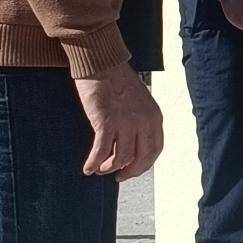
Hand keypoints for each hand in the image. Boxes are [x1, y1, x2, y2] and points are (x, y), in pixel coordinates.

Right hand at [76, 65, 163, 179]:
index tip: (132, 170)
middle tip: (118, 177)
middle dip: (129, 172)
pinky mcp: (106, 122)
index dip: (143, 164)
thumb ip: (142, 121)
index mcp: (155, 117)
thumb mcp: (141, 102)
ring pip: (121, 158)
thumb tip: (133, 144)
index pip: (155, 150)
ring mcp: (126, 122)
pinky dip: (93, 163)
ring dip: (109, 168)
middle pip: (141, 158)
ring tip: (99, 169)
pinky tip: (87, 168)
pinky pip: (101, 151)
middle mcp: (144, 122)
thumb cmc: (118, 82)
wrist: (103, 65)